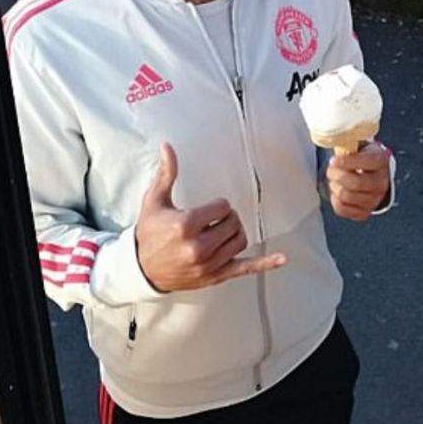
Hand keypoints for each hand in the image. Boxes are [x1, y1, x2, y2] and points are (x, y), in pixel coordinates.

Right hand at [135, 143, 285, 292]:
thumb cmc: (148, 233)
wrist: (141, 268)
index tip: (208, 209)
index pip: (222, 207)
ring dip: (236, 231)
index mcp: (186, 225)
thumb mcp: (154, 200)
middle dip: (226, 217)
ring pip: (240, 240)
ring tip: (224, 228)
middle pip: (233, 223)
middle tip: (215, 218)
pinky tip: (281, 259)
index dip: (217, 205)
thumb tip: (168, 147)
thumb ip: (166, 173)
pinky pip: (244, 268)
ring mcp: (208, 264)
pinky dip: (265, 264)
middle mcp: (198, 246)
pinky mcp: (214, 276)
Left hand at [325, 140, 390, 221]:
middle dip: (336, 175)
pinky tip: (337, 191)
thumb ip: (348, 143)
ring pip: (347, 196)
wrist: (372, 174)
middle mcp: (381, 182)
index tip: (333, 160)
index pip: (365, 163)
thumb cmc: (362, 157)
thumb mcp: (359, 145)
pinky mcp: (364, 212)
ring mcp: (374, 199)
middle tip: (330, 170)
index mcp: (380, 161)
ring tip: (334, 179)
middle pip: (355, 183)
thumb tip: (332, 139)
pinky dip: (335, 200)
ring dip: (335, 187)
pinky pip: (343, 209)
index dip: (346, 162)